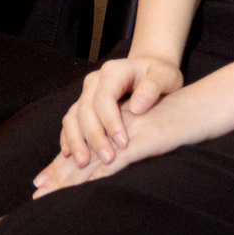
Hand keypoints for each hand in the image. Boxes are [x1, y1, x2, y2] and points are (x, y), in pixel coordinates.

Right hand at [34, 67, 189, 196]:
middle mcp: (94, 81)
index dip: (110, 122)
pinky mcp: (83, 106)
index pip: (104, 98)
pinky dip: (68, 138)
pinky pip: (70, 122)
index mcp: (113, 72)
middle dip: (94, 136)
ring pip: (72, 117)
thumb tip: (136, 108)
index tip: (123, 144)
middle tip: (107, 159)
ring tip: (84, 163)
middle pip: (85, 109)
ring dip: (76, 141)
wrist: (150, 71)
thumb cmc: (160, 75)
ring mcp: (86, 93)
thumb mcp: (165, 75)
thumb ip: (152, 87)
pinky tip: (70, 155)